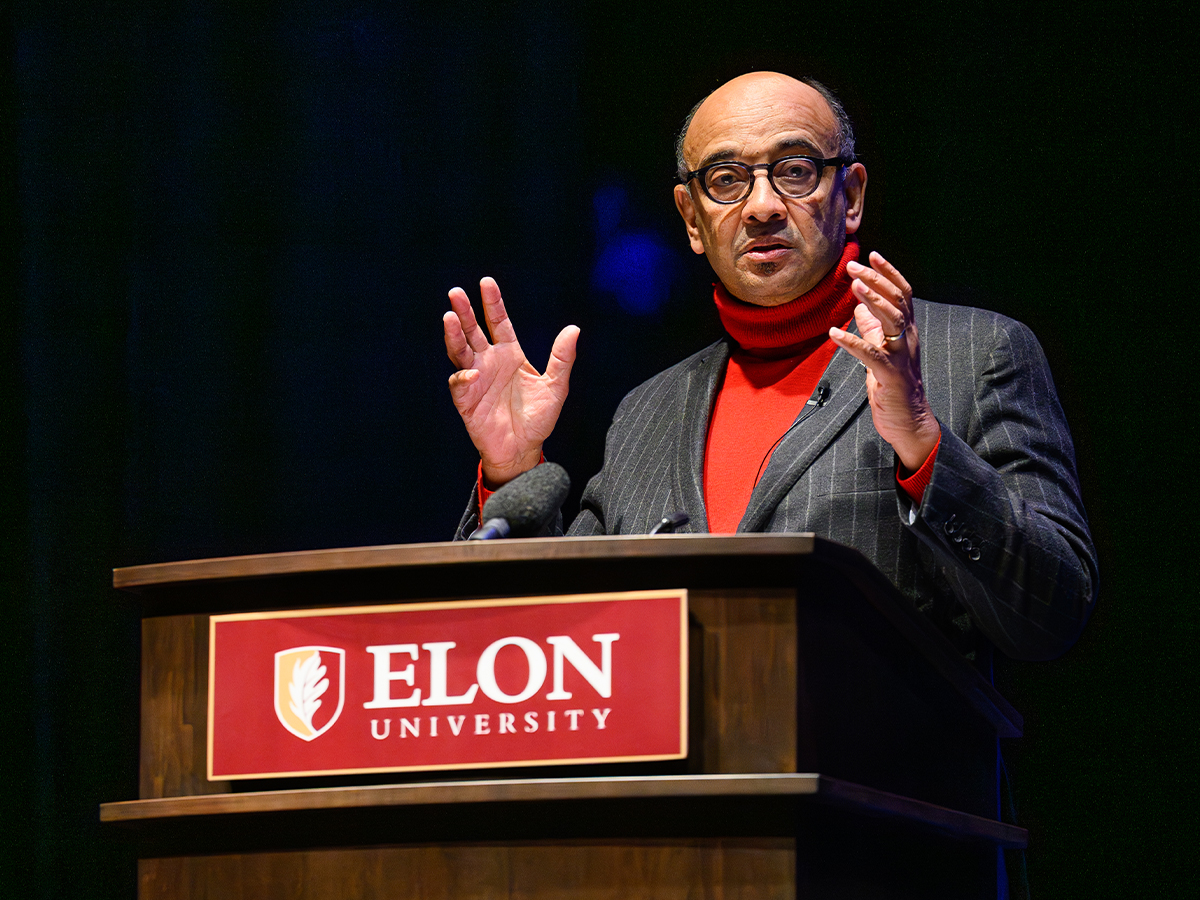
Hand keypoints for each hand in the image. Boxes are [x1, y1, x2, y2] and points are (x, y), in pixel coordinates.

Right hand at [443, 277, 578, 486]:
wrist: (523, 449)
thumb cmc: (538, 418)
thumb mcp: (556, 387)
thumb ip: (562, 358)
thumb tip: (574, 329)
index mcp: (510, 354)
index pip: (498, 322)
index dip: (492, 303)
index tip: (486, 282)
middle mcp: (489, 362)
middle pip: (473, 331)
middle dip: (465, 312)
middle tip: (456, 293)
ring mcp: (476, 379)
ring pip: (460, 351)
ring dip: (454, 336)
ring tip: (449, 318)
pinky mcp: (466, 399)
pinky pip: (460, 383)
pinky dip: (464, 376)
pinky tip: (471, 372)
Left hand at [828, 251, 939, 472]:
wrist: (909, 420)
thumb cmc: (893, 384)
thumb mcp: (881, 351)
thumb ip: (872, 329)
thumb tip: (858, 308)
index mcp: (906, 331)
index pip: (902, 293)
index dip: (888, 273)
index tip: (871, 254)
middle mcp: (908, 339)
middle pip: (897, 300)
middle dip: (876, 280)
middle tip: (853, 265)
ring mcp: (901, 356)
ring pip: (893, 320)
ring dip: (873, 301)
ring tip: (854, 286)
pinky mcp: (890, 375)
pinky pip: (872, 354)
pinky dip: (853, 342)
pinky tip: (834, 333)